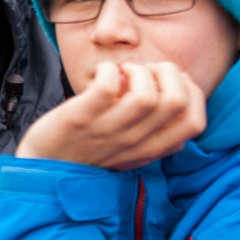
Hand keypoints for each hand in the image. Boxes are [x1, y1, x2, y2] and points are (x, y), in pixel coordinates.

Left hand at [15, 62, 205, 171]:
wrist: (43, 169)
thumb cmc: (89, 150)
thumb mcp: (131, 147)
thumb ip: (156, 127)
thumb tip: (179, 82)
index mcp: (151, 149)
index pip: (195, 123)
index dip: (193, 93)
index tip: (172, 81)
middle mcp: (134, 142)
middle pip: (176, 102)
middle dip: (167, 73)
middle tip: (145, 71)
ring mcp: (107, 131)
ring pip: (146, 95)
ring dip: (137, 71)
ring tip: (122, 72)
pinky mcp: (80, 118)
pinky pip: (107, 86)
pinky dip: (109, 71)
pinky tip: (101, 74)